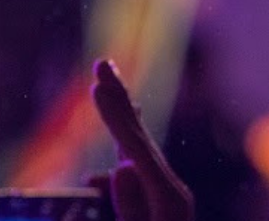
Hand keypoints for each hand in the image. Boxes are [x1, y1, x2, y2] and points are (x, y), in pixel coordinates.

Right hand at [92, 60, 193, 220]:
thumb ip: (133, 209)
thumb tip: (122, 167)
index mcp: (168, 200)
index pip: (135, 149)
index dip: (114, 117)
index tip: (96, 86)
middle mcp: (172, 192)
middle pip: (140, 137)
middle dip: (119, 99)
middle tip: (103, 63)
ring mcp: (169, 198)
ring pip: (140, 149)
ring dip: (121, 117)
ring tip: (107, 84)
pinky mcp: (163, 207)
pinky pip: (141, 169)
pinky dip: (128, 147)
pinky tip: (119, 140)